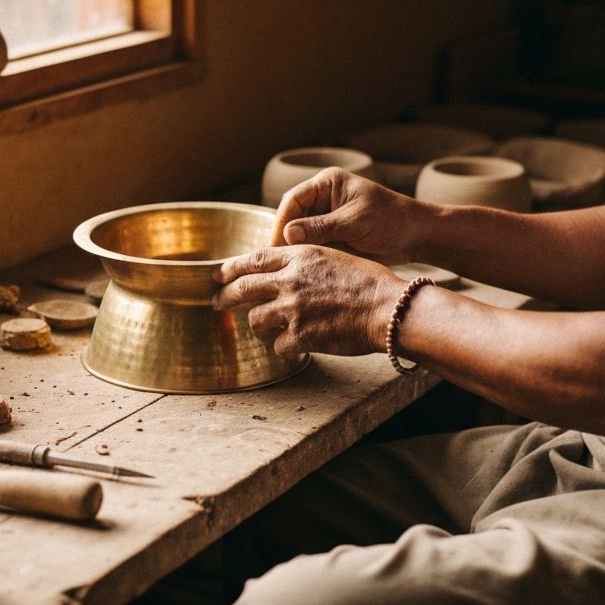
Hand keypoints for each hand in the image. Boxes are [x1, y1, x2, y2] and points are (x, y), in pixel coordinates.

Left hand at [212, 244, 402, 356]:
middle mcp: (290, 280)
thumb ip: (305, 263)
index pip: (255, 259)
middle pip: (244, 288)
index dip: (232, 267)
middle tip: (217, 302)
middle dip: (225, 297)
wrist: (388, 308)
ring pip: (256, 320)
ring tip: (269, 330)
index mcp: (300, 257)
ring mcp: (293, 309)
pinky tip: (296, 346)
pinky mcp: (300, 335)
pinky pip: (278, 346)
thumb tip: (283, 272)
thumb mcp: (334, 257)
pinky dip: (285, 347)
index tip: (218, 274)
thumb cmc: (370, 282)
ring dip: (260, 326)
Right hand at [271, 167, 428, 263]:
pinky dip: (305, 257)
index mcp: (327, 184)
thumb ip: (321, 227)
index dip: (281, 222)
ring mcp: (326, 218)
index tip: (276, 245)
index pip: (293, 200)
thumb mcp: (355, 222)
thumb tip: (287, 234)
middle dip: (284, 238)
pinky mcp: (331, 236)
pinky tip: (299, 271)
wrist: (417, 237)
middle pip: (291, 217)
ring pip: (298, 234)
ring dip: (293, 249)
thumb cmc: (392, 221)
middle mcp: (323, 198)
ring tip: (285, 269)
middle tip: (277, 261)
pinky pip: (311, 246)